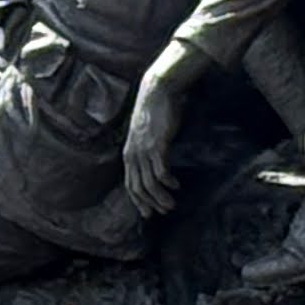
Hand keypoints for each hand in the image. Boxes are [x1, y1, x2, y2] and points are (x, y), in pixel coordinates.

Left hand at [123, 49, 196, 218]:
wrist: (157, 91)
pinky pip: (160, 171)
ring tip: (171, 205)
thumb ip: (145, 149)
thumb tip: (153, 161)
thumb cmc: (154, 111)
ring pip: (149, 183)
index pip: (130, 185)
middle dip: (150, 203)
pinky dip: (167, 182)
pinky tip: (175, 185)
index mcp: (129, 154)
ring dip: (160, 197)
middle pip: (138, 188)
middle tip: (164, 212)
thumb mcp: (144, 134)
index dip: (139, 201)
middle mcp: (133, 154)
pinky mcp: (157, 145)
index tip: (148, 213)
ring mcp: (144, 150)